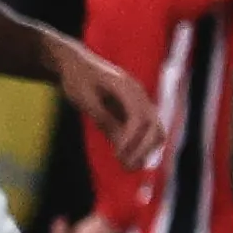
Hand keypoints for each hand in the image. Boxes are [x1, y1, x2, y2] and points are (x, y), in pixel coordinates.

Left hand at [55, 38, 168, 173]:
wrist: (76, 64)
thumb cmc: (77, 80)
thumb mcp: (85, 99)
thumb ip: (103, 117)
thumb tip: (120, 141)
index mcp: (127, 87)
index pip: (139, 118)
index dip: (131, 139)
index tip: (118, 156)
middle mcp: (140, 94)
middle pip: (154, 125)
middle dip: (143, 149)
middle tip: (126, 167)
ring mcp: (140, 101)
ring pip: (156, 129)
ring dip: (146, 150)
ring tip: (128, 167)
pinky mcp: (135, 109)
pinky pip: (147, 130)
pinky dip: (142, 146)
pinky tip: (128, 159)